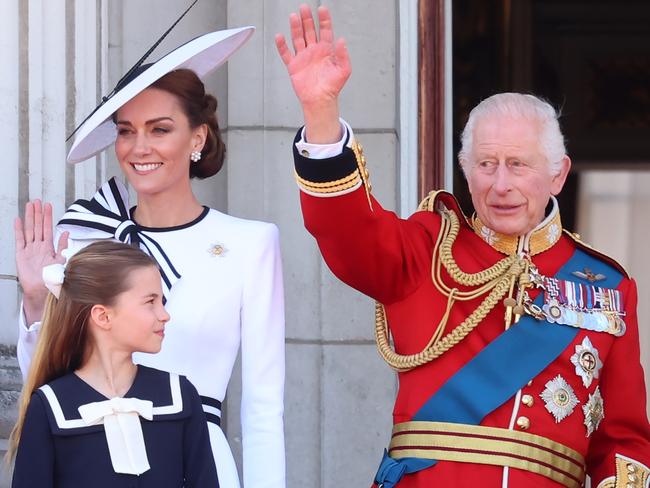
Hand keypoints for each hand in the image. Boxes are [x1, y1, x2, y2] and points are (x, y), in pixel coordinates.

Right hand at [15, 200, 68, 322]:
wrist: (41, 290)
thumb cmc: (52, 278)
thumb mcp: (61, 261)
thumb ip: (63, 246)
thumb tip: (68, 233)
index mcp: (49, 247)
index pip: (48, 228)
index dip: (48, 217)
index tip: (48, 206)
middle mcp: (38, 246)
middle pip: (38, 226)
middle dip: (37, 213)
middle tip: (37, 201)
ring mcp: (29, 249)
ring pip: (29, 229)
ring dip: (29, 217)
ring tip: (29, 205)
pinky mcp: (21, 254)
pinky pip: (19, 239)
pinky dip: (19, 230)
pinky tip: (18, 220)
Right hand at [276, 4, 350, 142]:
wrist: (320, 100)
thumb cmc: (332, 87)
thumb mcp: (344, 70)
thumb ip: (343, 55)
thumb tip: (342, 40)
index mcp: (326, 51)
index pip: (325, 31)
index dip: (324, 20)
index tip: (322, 9)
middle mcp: (314, 51)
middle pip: (310, 31)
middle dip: (307, 19)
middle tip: (304, 8)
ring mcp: (303, 58)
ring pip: (298, 38)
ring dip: (296, 28)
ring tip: (294, 17)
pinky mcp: (294, 66)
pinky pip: (286, 53)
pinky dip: (282, 45)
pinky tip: (280, 37)